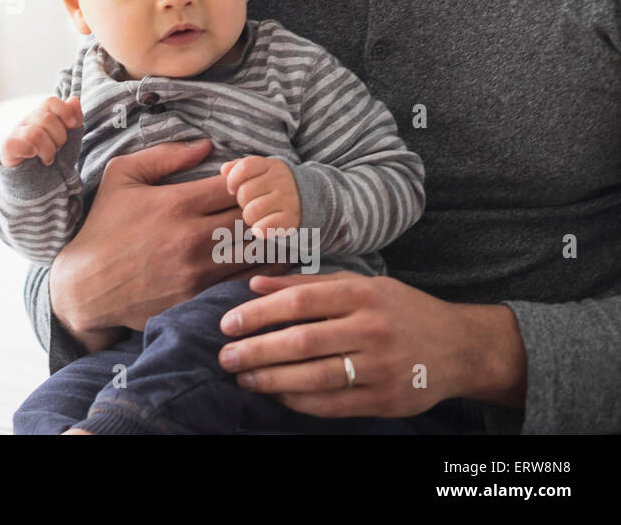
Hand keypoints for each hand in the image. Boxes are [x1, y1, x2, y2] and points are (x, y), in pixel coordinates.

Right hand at [0, 95, 82, 167]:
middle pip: (47, 118)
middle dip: (59, 138)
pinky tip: (33, 156)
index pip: (51, 102)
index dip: (64, 111)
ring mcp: (16, 133)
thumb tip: (74, 99)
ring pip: (35, 133)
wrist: (39, 184)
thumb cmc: (52, 158)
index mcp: (42, 116)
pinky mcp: (8, 147)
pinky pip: (18, 143)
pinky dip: (30, 151)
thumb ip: (74, 119)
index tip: (72, 125)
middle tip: (57, 150)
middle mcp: (28, 121)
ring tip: (47, 159)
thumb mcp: (69, 139)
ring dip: (47, 150)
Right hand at [49, 140, 290, 353]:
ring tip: (273, 231)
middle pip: (255, 217)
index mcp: (177, 203)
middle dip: (266, 209)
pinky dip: (263, 270)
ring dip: (270, 239)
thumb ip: (164, 155)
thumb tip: (206, 145)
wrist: (86, 286)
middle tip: (269, 207)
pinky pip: (248, 282)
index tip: (249, 184)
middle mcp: (192, 237)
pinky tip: (263, 260)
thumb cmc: (103, 226)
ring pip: (259, 251)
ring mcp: (198, 272)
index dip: (250, 181)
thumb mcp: (121, 177)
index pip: (237, 186)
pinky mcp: (200, 299)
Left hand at [216, 272, 528, 417]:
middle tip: (225, 356)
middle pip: (302, 341)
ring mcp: (381, 366)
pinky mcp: (387, 398)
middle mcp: (372, 328)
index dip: (258, 313)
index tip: (227, 324)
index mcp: (362, 294)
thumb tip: (254, 283)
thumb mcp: (360, 284)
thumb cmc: (399, 310)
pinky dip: (300, 401)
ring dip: (272, 379)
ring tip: (244, 378)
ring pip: (315, 376)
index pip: (299, 301)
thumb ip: (306, 283)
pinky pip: (334, 403)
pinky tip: (277, 394)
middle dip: (257, 350)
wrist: (461, 346)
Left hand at [220, 156, 299, 235]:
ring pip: (251, 212)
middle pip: (244, 193)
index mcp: (272, 165)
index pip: (244, 167)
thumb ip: (240, 167)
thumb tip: (224, 170)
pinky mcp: (291, 220)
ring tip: (258, 215)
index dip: (232, 179)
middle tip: (251, 203)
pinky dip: (259, 229)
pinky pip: (263, 228)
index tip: (233, 188)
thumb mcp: (262, 170)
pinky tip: (263, 226)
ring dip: (249, 217)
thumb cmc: (275, 184)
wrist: (311, 197)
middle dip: (242, 201)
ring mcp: (288, 200)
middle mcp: (282, 181)